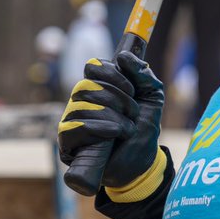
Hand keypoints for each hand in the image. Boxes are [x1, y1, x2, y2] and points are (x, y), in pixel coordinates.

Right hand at [58, 51, 164, 194]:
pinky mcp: (67, 143)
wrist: (141, 162)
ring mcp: (71, 121)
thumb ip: (143, 74)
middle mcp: (81, 101)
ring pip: (82, 106)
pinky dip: (99, 129)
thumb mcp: (152, 97)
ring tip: (127, 129)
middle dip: (118, 99)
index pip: (93, 67)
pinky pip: (75, 127)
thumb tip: (124, 56)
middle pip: (87, 85)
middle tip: (133, 112)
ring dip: (113, 117)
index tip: (131, 88)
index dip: (112, 74)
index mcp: (99, 87)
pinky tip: (114, 135)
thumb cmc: (143, 129)